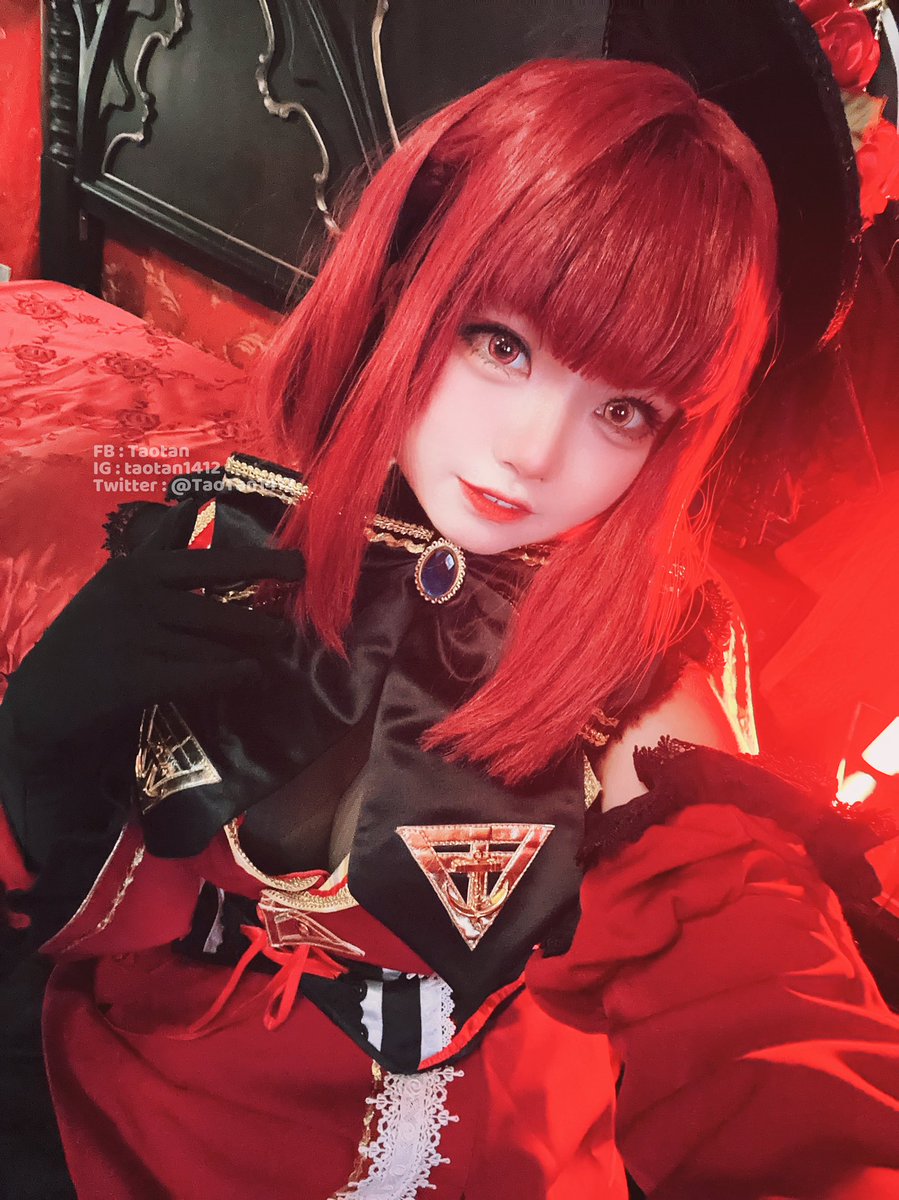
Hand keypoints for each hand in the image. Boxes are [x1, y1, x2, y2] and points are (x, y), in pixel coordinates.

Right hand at [1, 499, 305, 769]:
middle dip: (263, 594)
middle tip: (296, 594)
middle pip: (219, 595)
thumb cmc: (95, 633)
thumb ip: (161, 544)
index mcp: (138, 568)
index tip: (299, 559)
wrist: (48, 696)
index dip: (255, 557)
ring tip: (269, 645)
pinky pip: (202, 673)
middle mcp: (138, 593)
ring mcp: (136, 634)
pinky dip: (232, 674)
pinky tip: (248, 673)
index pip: (204, 556)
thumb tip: (195, 500)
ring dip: (248, 646)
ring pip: (215, 641)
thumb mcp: (121, 580)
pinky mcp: (136, 675)